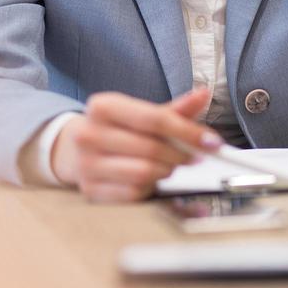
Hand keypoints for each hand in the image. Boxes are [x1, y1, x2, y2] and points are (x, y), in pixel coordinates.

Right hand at [51, 87, 219, 202]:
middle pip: (151, 147)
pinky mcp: (90, 190)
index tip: (212, 141)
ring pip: (144, 172)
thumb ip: (176, 108)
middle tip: (196, 156)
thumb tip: (203, 94)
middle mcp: (89, 133)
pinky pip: (133, 193)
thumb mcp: (143, 113)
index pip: (153, 119)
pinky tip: (152, 179)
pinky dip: (151, 187)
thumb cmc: (117, 129)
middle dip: (181, 154)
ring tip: (172, 165)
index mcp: (103, 106)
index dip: (187, 131)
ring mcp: (87, 164)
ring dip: (167, 170)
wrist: (75, 149)